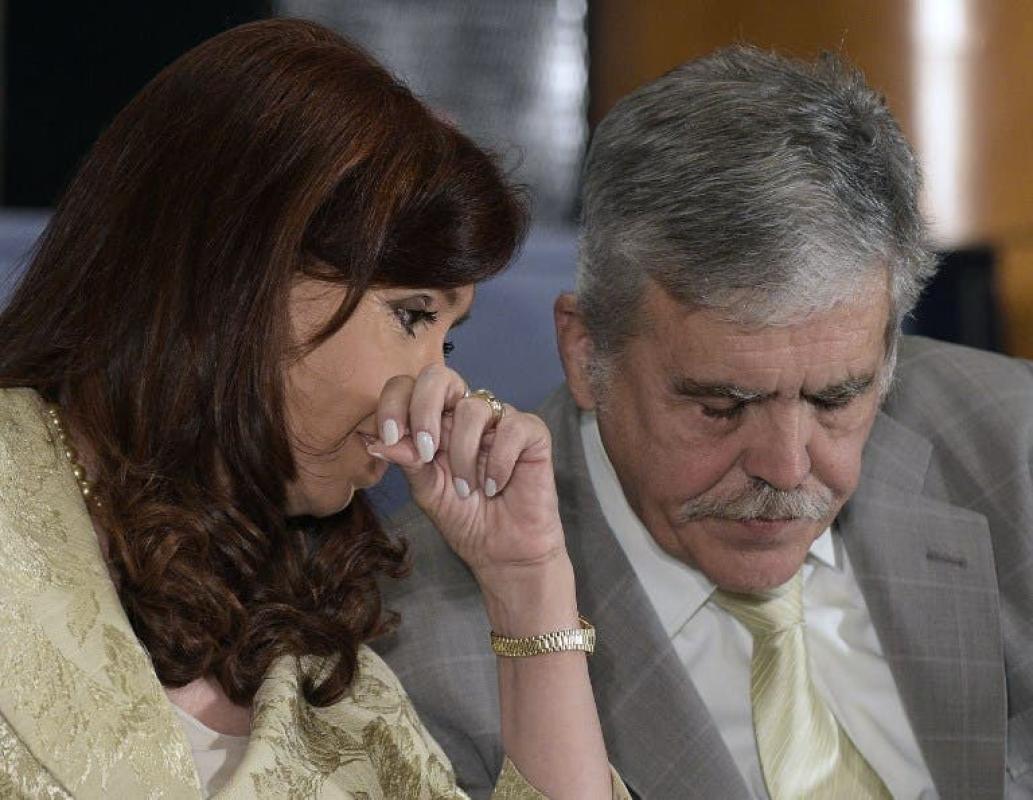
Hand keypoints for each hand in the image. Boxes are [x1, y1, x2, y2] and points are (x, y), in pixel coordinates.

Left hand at [367, 365, 567, 584]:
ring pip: (474, 407)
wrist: (503, 552)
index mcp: (435, 421)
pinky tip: (495, 486)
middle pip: (439, 376)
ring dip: (464, 454)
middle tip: (426, 450)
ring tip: (468, 489)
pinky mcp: (532, 433)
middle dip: (424, 408)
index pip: (408, 388)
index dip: (394, 404)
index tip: (390, 438)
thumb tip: (376, 440)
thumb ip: (407, 461)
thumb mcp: (427, 491)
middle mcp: (465, 414)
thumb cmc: (465, 519)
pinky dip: (499, 461)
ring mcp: (499, 421)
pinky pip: (512, 428)